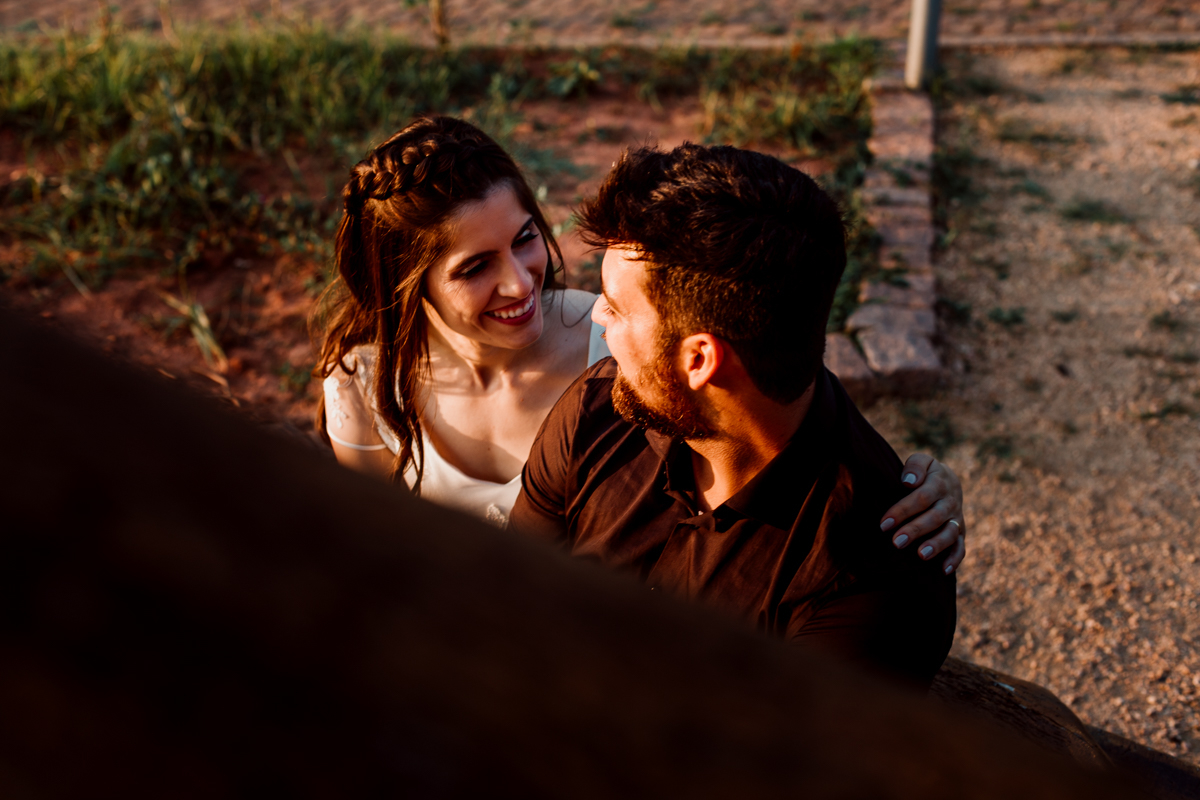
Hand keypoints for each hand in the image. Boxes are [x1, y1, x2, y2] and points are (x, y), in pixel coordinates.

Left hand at [880, 453, 965, 574]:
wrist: (948, 480)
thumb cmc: (925, 473)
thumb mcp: (922, 461)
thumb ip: (915, 466)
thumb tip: (908, 482)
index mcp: (939, 484)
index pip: (921, 498)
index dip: (902, 511)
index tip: (884, 524)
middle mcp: (950, 502)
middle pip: (934, 517)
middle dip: (915, 530)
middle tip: (896, 542)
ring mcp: (956, 518)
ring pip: (949, 533)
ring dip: (936, 545)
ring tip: (920, 555)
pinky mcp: (960, 532)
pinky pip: (961, 547)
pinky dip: (955, 559)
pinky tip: (944, 571)